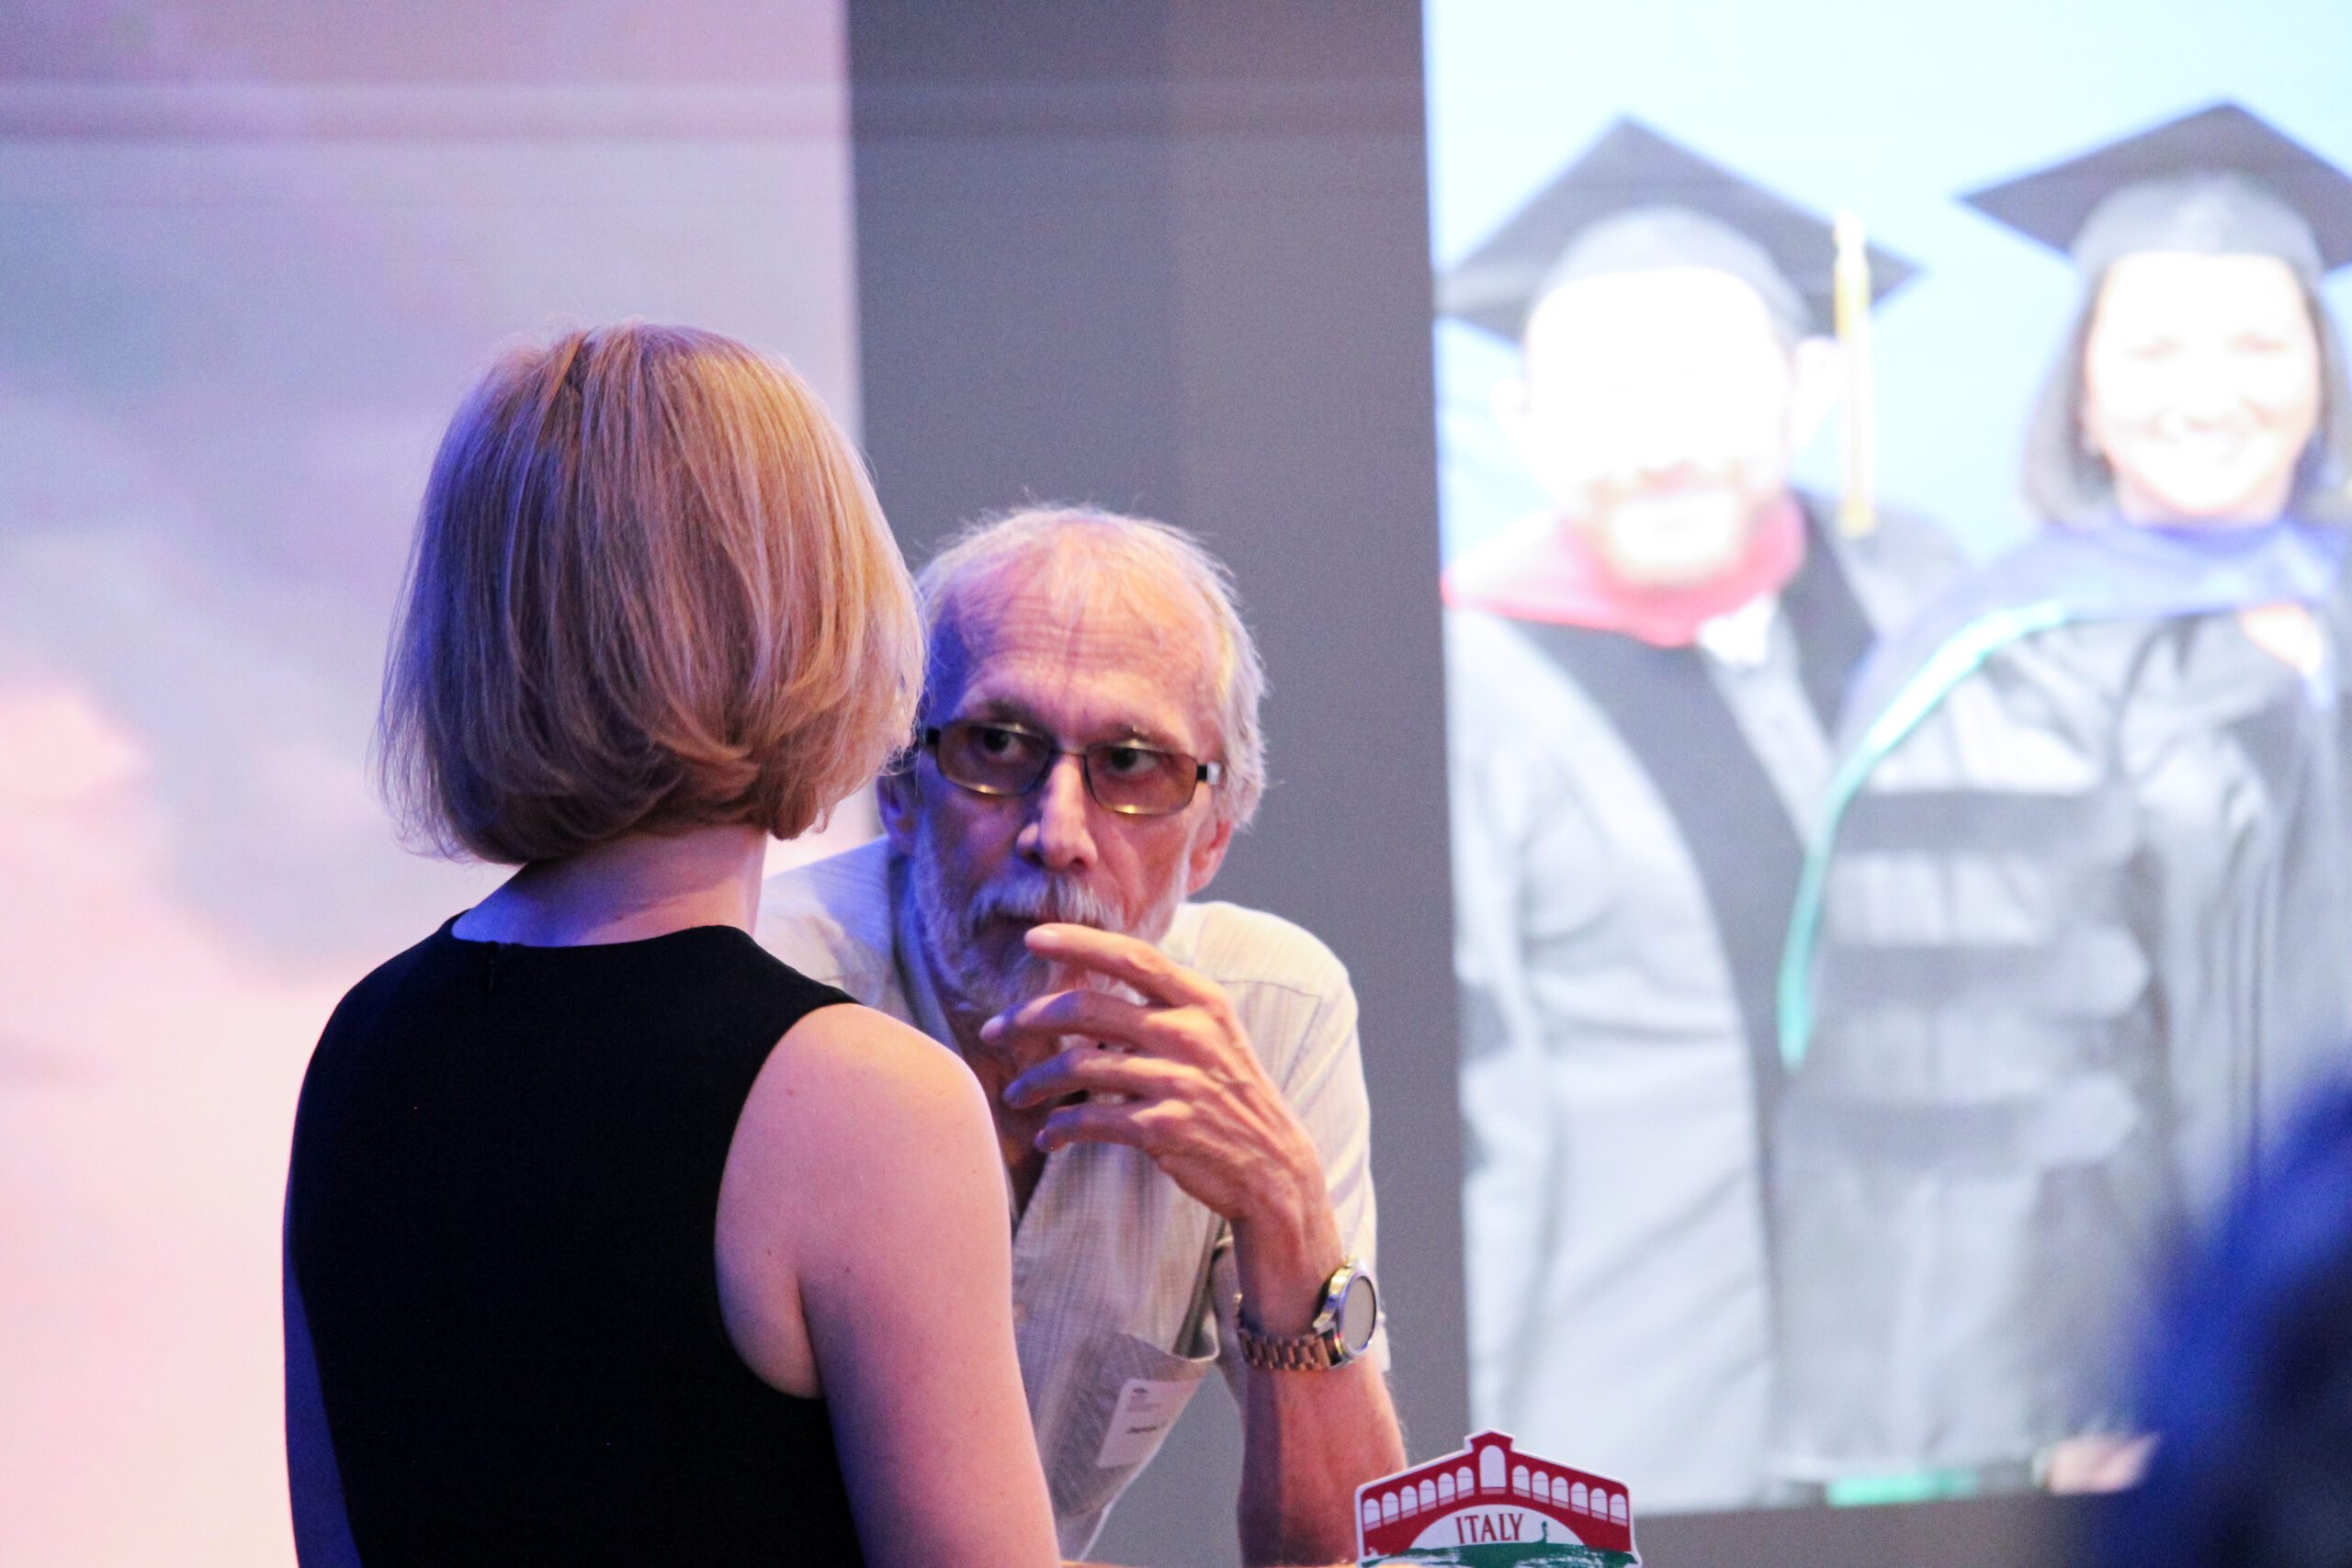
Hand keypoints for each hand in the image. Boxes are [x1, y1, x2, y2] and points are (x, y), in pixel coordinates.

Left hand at [990, 924, 1323, 1233]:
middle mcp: (1191, 1033)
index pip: (1133, 956)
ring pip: (1080, 1066)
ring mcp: (1179, 1080)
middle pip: (1089, 1008)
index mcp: (1202, 1001)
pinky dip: (1061, 1128)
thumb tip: (1090, 991)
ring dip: (1035, 1081)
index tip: (1032, 937)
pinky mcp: (1165, 1127)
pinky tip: (1050, 1136)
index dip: (1079, 942)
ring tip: (1016, 1094)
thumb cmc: (1229, 1095)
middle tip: (995, 1030)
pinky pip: (1092, 1119)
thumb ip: (1161, 1007)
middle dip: (1029, 1017)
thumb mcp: (1212, 1036)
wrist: (1273, 1165)